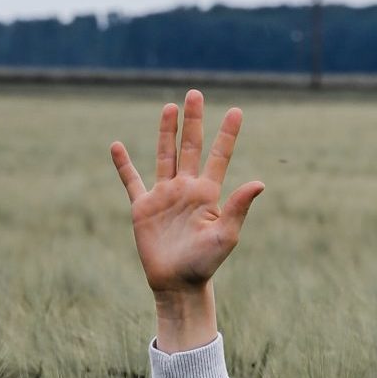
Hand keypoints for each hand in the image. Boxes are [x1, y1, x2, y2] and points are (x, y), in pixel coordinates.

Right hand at [110, 90, 263, 351]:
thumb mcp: (226, 235)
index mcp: (208, 193)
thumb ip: (238, 207)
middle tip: (194, 93)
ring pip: (165, 156)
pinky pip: (132, 181)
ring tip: (170, 107)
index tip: (236, 110)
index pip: (219, 156)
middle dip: (193, 121)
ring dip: (167, 132)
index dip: (227, 134)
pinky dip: (124, 165)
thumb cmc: (205, 263)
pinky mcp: (143, 207)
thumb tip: (259, 182)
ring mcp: (164, 196)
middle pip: (191, 147)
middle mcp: (187, 189)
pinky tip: (117, 146)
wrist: (178, 284)